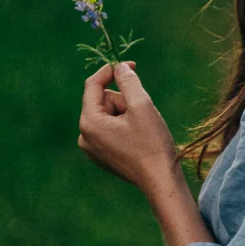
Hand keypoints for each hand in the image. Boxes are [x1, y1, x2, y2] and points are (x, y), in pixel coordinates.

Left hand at [78, 62, 176, 191]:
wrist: (160, 180)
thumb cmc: (152, 144)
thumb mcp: (141, 106)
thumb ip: (128, 81)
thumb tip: (119, 67)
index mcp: (89, 122)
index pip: (93, 85)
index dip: (111, 71)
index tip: (131, 65)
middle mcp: (84, 136)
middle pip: (103, 101)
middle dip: (123, 101)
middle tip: (143, 113)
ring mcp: (91, 148)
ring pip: (108, 115)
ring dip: (126, 114)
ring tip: (142, 129)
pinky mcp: (101, 156)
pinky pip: (110, 130)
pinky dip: (124, 127)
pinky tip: (138, 140)